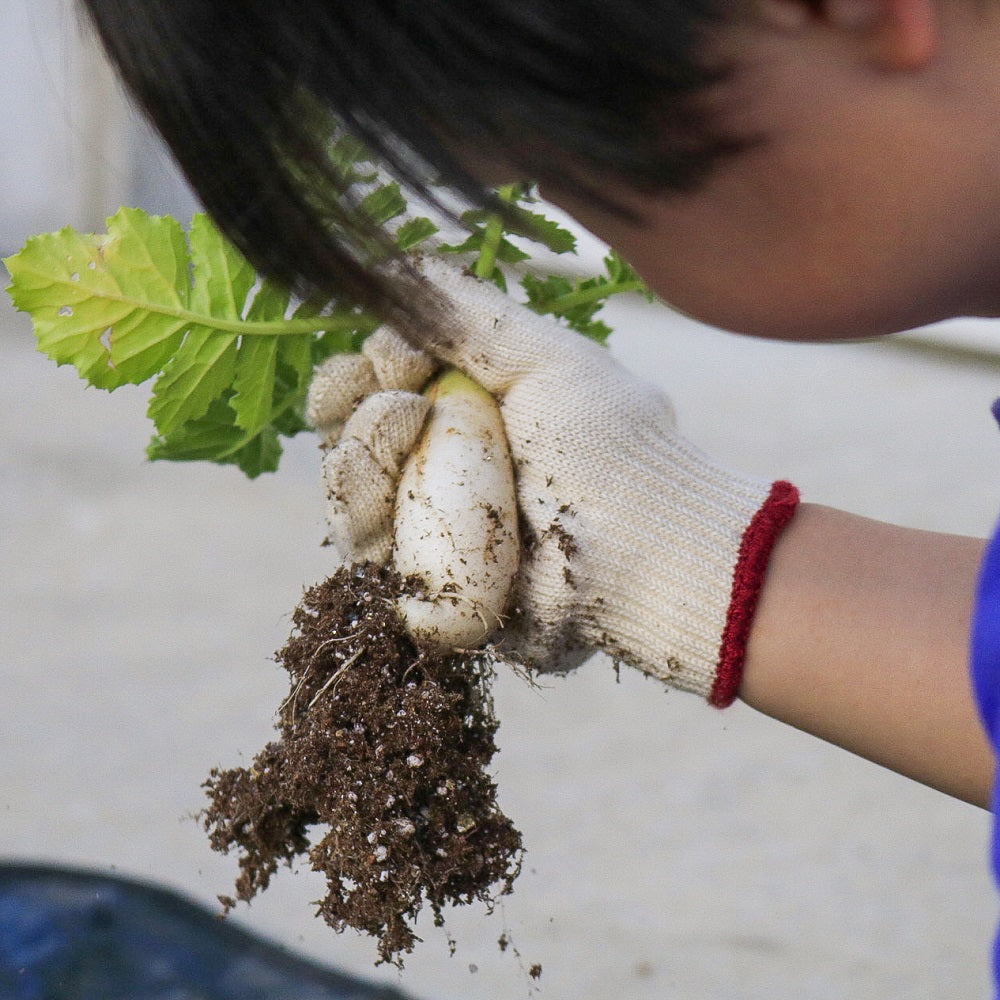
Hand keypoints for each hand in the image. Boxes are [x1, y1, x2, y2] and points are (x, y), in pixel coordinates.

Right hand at [307, 256, 797, 704]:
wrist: (640, 547)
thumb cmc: (608, 445)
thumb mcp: (547, 359)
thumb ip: (470, 315)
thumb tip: (398, 260)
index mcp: (470, 407)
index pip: (383, 378)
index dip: (374, 362)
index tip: (402, 356)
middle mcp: (442, 463)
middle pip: (350, 426)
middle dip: (354, 399)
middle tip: (402, 396)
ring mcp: (428, 524)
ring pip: (345, 480)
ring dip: (358, 445)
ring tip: (409, 426)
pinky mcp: (421, 582)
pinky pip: (359, 543)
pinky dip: (358, 507)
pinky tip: (390, 490)